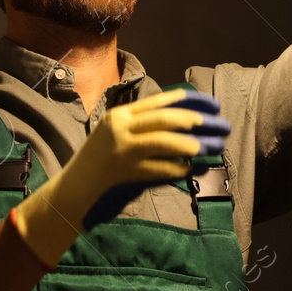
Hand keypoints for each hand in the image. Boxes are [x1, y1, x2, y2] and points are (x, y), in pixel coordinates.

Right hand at [11, 88, 229, 268]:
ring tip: (209, 146)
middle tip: (218, 125)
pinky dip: (178, 169)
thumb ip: (144, 128)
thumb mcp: (117, 136)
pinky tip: (192, 170)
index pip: (160, 101)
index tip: (212, 104)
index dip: (190, 101)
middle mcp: (120, 127)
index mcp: (120, 114)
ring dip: (190, 143)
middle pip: (165, 118)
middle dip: (196, 120)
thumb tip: (185, 126)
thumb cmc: (99, 163)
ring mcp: (122, 150)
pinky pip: (159, 169)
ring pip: (162, 140)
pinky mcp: (125, 172)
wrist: (73, 189)